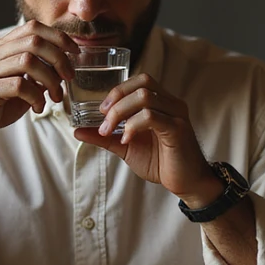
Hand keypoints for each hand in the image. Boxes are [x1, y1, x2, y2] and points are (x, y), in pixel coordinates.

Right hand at [0, 21, 80, 147]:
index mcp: (1, 47)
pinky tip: (38, 107)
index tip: (75, 51)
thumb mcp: (19, 84)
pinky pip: (19, 85)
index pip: (33, 27)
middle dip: (59, 58)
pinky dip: (36, 97)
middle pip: (35, 41)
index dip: (58, 36)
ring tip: (55, 96)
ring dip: (50, 79)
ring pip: (28, 60)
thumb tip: (64, 67)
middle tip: (69, 77)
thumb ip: (37, 73)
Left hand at [72, 73, 218, 201]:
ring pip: (145, 96)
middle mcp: (171, 103)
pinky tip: (126, 139)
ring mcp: (176, 115)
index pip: (140, 80)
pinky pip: (152, 116)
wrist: (187, 183)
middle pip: (143, 83)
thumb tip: (77, 130)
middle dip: (117, 97)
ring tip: (109, 131)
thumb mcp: (126, 147)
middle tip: (103, 117)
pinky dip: (133, 125)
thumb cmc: (161, 162)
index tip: (101, 110)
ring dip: (120, 112)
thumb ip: (104, 137)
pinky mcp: (177, 130)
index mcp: (162, 102)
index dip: (118, 90)